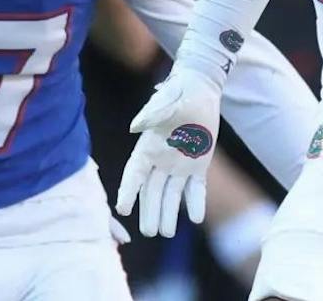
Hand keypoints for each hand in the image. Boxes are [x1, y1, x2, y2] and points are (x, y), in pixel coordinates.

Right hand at [116, 66, 222, 237]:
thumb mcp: (166, 100)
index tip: (122, 209)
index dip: (128, 190)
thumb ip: (153, 112)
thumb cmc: (179, 92)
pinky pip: (195, 188)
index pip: (134, 173)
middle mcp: (161, 160)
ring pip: (171, 194)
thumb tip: (135, 125)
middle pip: (152, 191)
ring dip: (168, 213)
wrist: (200, 90)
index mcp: (148, 147)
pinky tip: (196, 218)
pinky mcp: (198, 166)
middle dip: (150, 211)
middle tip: (148, 232)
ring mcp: (179, 165)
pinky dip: (195, 202)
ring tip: (166, 233)